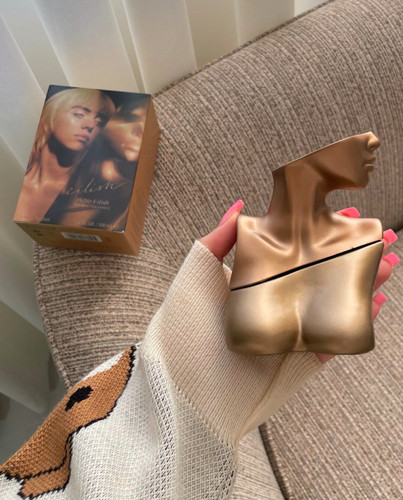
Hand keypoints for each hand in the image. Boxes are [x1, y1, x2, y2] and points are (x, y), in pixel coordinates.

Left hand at [199, 201, 398, 363]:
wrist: (185, 388)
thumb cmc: (183, 327)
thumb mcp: (195, 274)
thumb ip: (216, 239)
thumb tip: (239, 206)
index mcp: (253, 281)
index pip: (294, 250)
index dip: (320, 231)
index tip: (344, 212)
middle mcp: (274, 303)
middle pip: (320, 274)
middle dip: (351, 253)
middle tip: (378, 235)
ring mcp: (289, 330)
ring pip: (334, 302)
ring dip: (362, 281)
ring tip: (387, 261)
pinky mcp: (299, 359)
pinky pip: (335, 338)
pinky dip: (358, 321)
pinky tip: (376, 299)